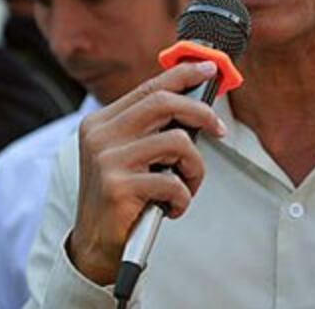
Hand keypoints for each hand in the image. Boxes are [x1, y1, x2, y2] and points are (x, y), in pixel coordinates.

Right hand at [67, 60, 226, 284]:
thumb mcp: (132, 153)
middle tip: (218, 130)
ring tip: (187, 185)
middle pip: (164, 103)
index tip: (210, 70)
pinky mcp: (117, 187)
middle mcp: (100, 135)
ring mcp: (107, 160)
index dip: (184, 74)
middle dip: (201, 113)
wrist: (95, 244)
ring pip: (177, 142)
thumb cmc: (123, 196)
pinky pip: (173, 182)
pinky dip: (183, 197)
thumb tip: (196, 103)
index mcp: (102, 122)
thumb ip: (153, 127)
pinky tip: (172, 207)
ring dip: (195, 167)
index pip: (149, 87)